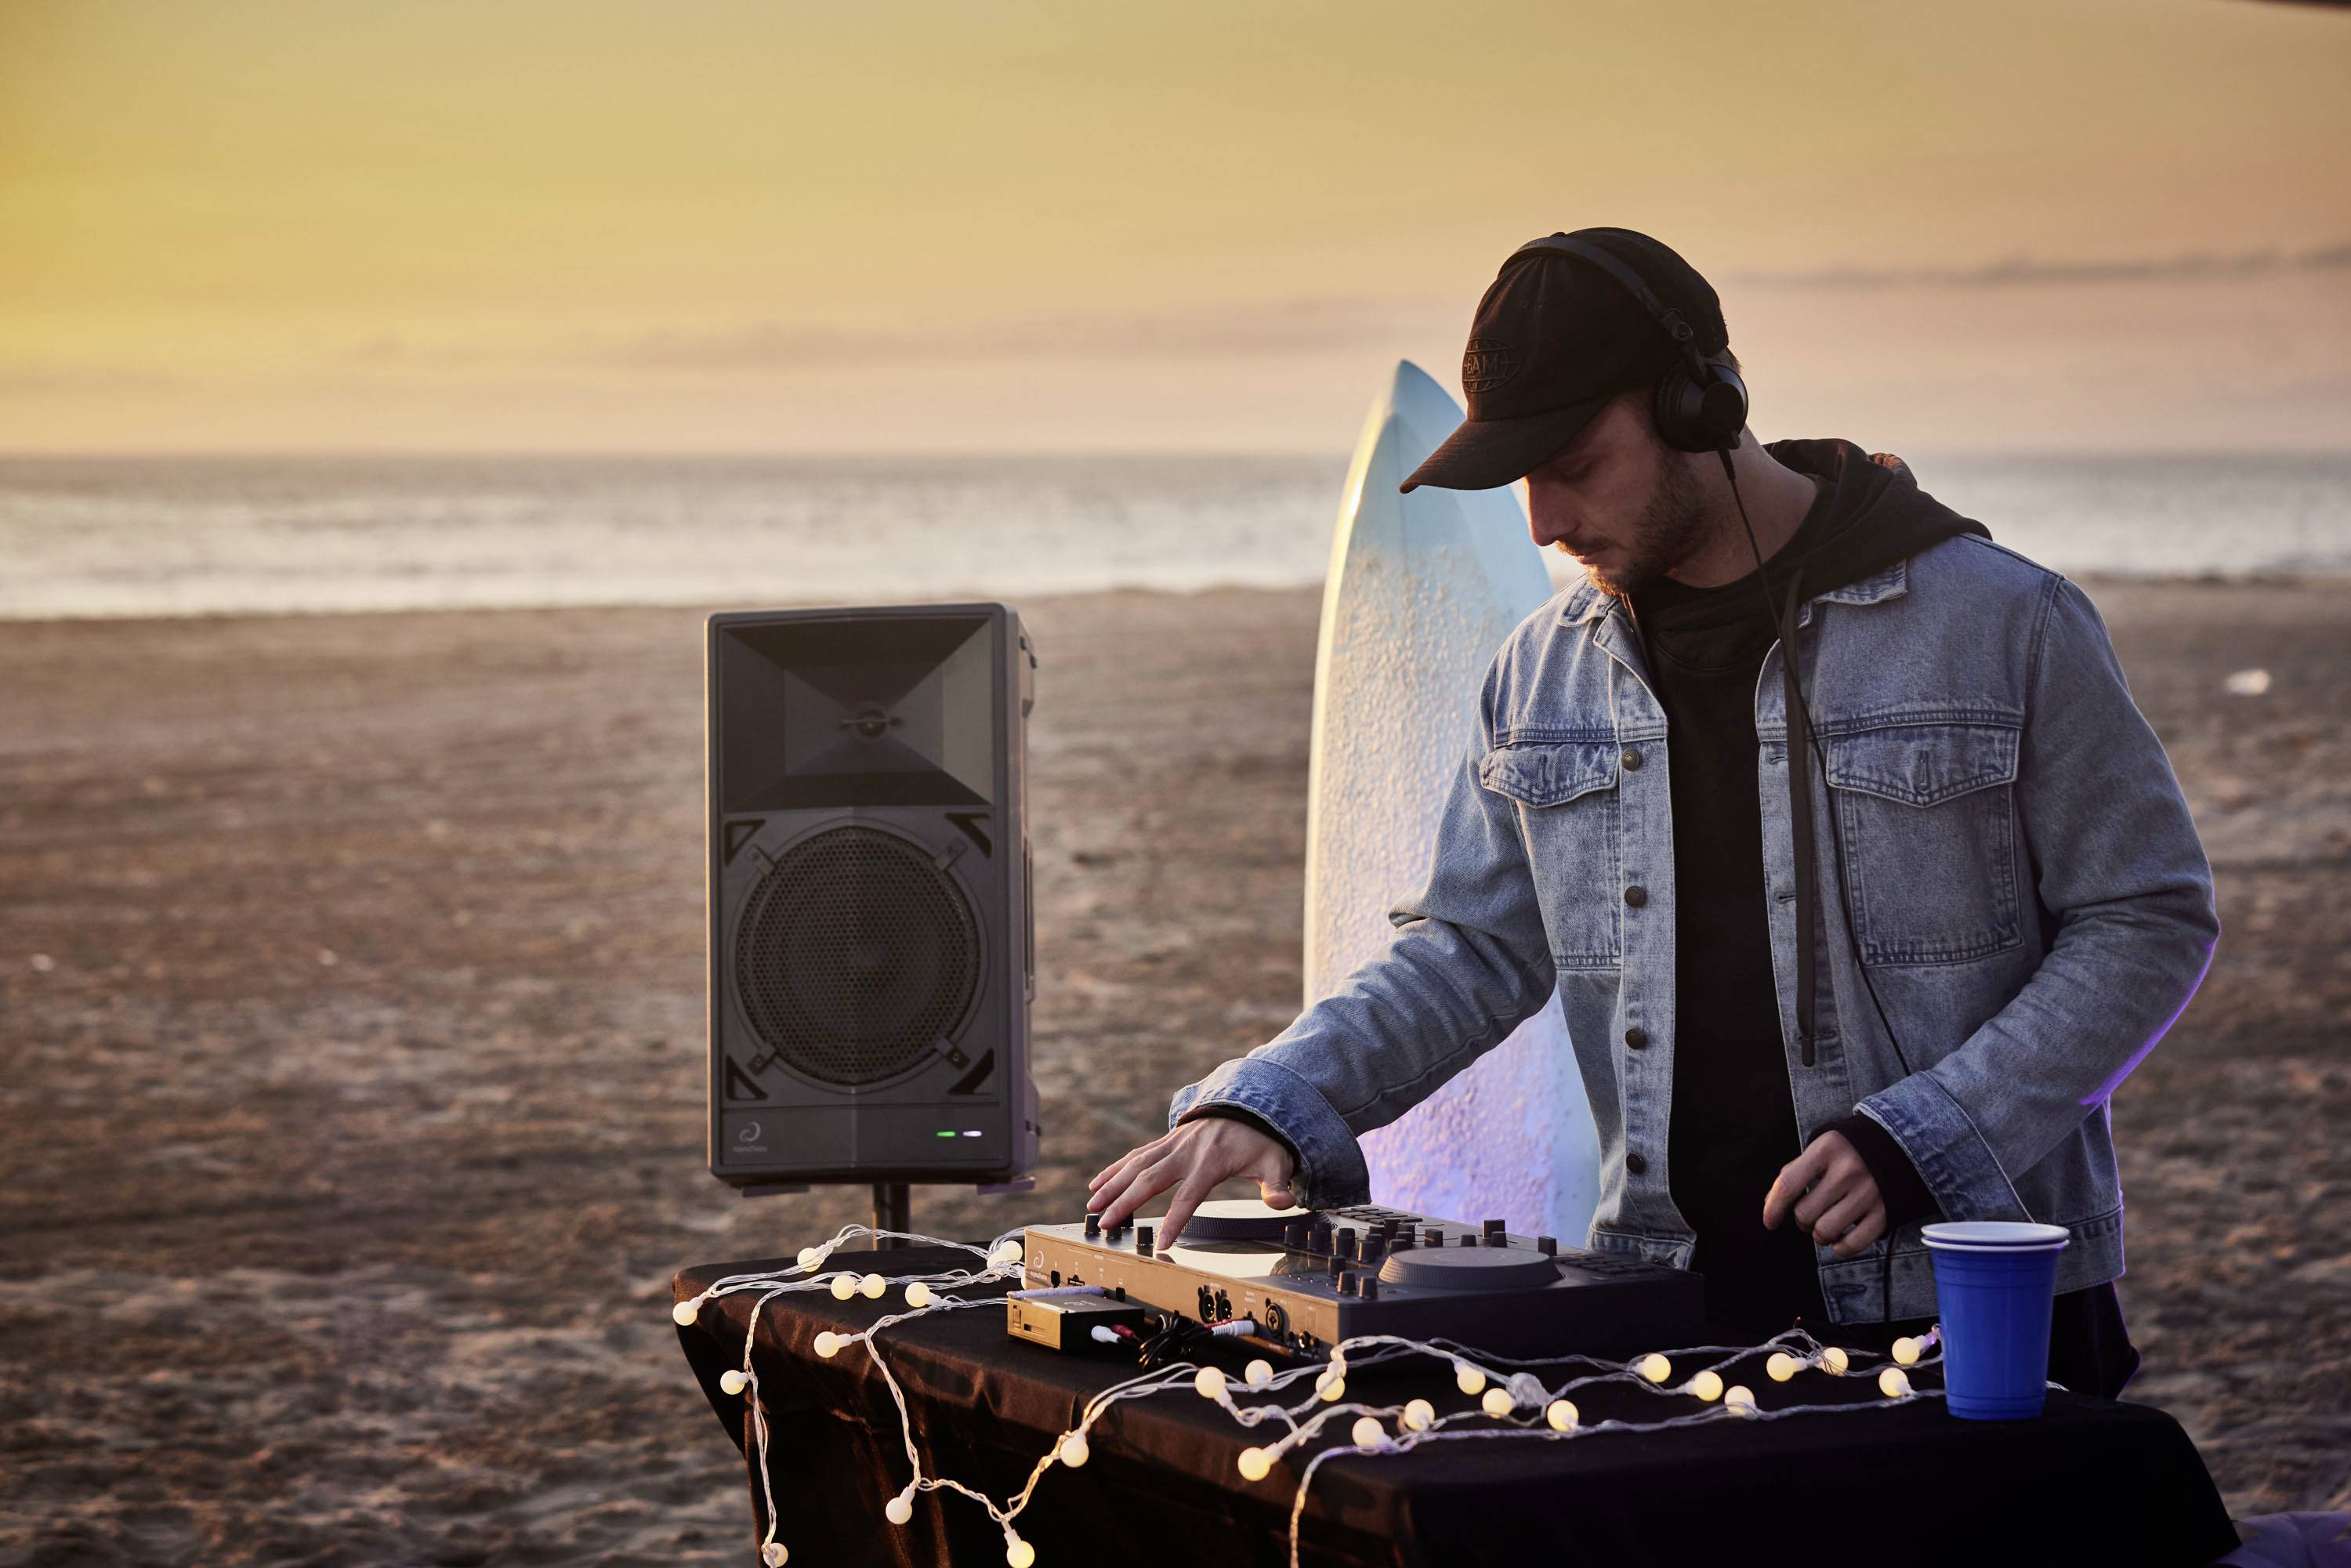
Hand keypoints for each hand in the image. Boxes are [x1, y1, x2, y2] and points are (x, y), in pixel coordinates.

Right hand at [1086, 1117, 1296, 1251]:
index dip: (1175, 1221)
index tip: (1161, 1244)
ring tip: (1092, 1207)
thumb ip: (1276, 1186)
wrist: (1248, 1106)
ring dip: (1111, 1185)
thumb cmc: (1260, 1141)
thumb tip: (1285, 1203)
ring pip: (1135, 1165)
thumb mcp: (1276, 1162)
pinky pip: (1135, 1155)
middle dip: (1125, 1202)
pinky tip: (1097, 1184)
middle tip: (1104, 1225)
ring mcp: (1172, 1143)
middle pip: (1150, 1179)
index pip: (1188, 1196)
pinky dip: (1114, 1169)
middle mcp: (1186, 1151)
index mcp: (1211, 1161)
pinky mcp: (1165, 1141)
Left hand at [1761, 1130, 1885, 1258]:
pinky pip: (1852, 1244)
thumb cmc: (1847, 1153)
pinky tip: (1840, 1238)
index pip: (1788, 1184)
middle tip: (1811, 1212)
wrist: (1898, 1148)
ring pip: (1825, 1231)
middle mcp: (1848, 1170)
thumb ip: (1794, 1173)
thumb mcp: (1820, 1150)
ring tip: (1825, 1224)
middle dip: (1802, 1220)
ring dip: (1819, 1235)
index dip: (1773, 1208)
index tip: (1769, 1223)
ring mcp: (1869, 1192)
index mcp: (1827, 1149)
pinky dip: (1841, 1248)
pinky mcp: (1885, 1213)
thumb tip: (1770, 1206)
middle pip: (1805, 1213)